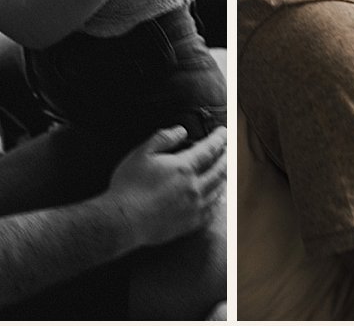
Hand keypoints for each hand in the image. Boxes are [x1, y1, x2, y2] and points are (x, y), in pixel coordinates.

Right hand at [107, 125, 226, 247]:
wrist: (124, 221)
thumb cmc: (130, 186)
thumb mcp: (142, 153)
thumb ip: (163, 138)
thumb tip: (181, 131)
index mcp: (184, 167)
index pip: (209, 149)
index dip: (219, 139)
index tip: (224, 132)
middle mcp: (194, 187)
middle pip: (219, 169)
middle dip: (226, 157)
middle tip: (229, 149)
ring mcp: (194, 207)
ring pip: (218, 190)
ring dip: (225, 178)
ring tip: (226, 170)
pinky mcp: (190, 223)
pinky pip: (212, 211)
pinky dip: (218, 200)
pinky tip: (217, 197)